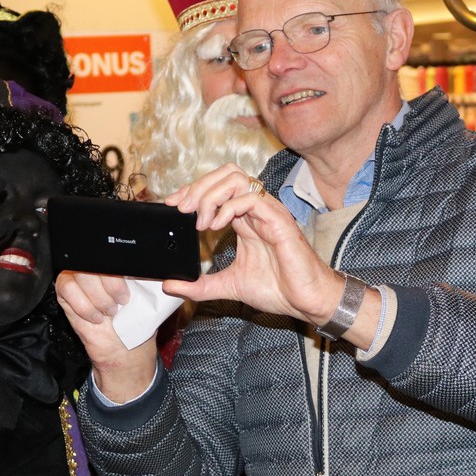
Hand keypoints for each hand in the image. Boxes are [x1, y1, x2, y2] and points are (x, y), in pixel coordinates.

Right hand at [55, 270, 156, 402]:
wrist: (124, 349)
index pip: (111, 250)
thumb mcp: (147, 295)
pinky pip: (68, 288)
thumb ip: (143, 275)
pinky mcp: (64, 291)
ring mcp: (77, 277)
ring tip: (109, 311)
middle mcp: (95, 266)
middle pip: (94, 261)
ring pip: (81, 274)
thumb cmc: (136, 322)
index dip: (119, 269)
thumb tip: (145, 263)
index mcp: (117, 261)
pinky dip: (84, 306)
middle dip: (110, 285)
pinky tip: (95, 317)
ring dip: (98, 298)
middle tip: (120, 303)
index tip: (129, 290)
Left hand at [162, 165, 341, 325]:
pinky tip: (216, 225)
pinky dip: (228, 207)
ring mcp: (267, 212)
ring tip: (200, 220)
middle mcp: (255, 211)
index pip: (216, 189)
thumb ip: (199, 285)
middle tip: (181, 208)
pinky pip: (251, 198)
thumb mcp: (228, 285)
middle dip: (198, 187)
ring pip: (236, 179)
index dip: (192, 191)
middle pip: (225, 175)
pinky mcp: (278, 219)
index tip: (172, 206)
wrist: (306, 301)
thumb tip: (169, 285)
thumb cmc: (278, 289)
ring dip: (210, 195)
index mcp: (245, 220)